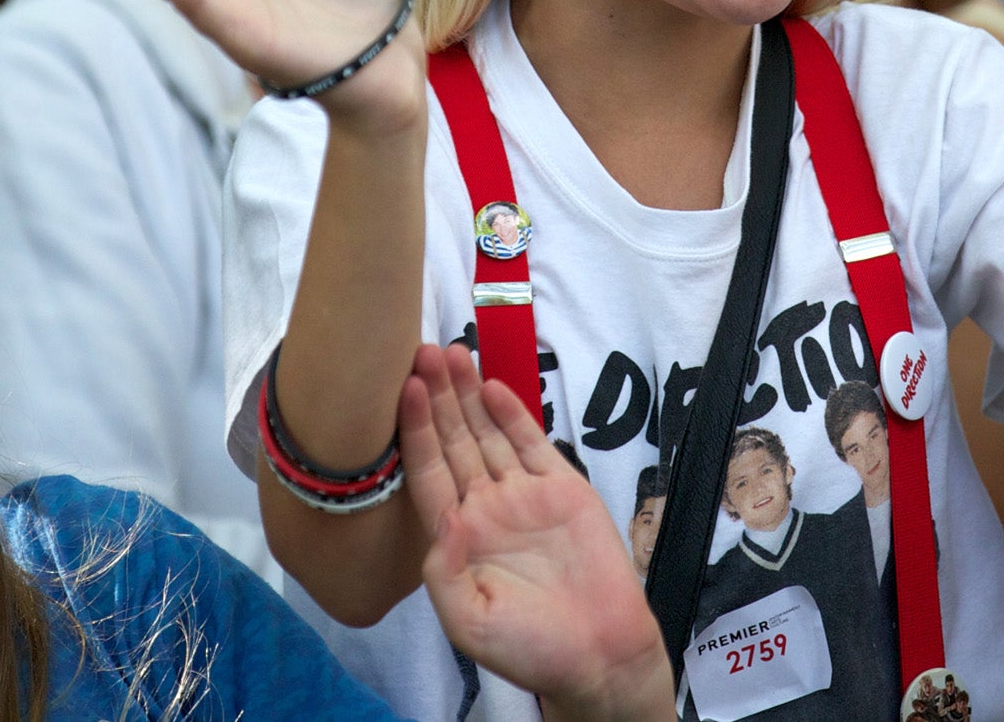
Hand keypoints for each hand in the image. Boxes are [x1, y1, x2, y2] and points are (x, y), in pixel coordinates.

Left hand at [401, 345, 673, 721]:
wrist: (598, 651)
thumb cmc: (531, 648)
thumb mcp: (469, 623)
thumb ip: (445, 574)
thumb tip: (445, 519)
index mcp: (457, 539)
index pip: (426, 473)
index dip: (414, 431)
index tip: (404, 390)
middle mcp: (486, 509)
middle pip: (454, 442)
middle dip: (438, 398)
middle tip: (422, 351)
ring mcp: (524, 496)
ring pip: (489, 434)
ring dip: (469, 395)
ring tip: (451, 353)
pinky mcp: (564, 490)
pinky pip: (533, 444)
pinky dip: (513, 414)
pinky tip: (494, 386)